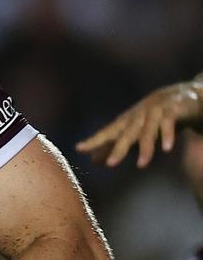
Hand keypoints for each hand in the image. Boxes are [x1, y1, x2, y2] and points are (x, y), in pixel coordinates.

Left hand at [77, 80, 202, 167]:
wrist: (180, 94)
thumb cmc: (150, 118)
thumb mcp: (132, 132)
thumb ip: (113, 146)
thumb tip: (92, 161)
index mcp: (125, 122)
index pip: (107, 133)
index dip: (94, 141)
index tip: (78, 149)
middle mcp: (137, 117)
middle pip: (126, 135)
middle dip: (118, 149)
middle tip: (110, 164)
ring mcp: (154, 112)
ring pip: (147, 132)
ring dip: (145, 148)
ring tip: (141, 165)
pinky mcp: (172, 111)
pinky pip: (168, 124)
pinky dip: (167, 135)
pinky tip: (166, 149)